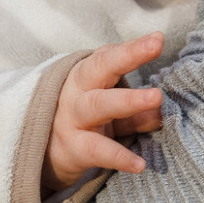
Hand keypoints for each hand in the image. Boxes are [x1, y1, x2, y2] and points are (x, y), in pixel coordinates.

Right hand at [42, 33, 166, 197]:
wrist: (41, 154)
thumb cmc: (83, 123)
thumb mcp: (108, 111)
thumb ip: (135, 111)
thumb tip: (162, 111)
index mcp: (86, 75)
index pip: (109, 56)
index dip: (133, 47)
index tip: (157, 39)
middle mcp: (77, 91)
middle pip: (99, 68)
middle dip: (128, 56)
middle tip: (155, 47)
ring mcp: (72, 118)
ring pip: (98, 104)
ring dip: (129, 100)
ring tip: (157, 98)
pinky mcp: (72, 148)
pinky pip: (97, 150)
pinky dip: (119, 156)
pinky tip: (139, 164)